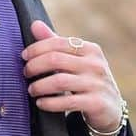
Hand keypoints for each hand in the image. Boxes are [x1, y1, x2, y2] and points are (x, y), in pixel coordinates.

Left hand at [22, 20, 122, 134]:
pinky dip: (50, 103)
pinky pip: (67, 102)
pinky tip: (40, 103)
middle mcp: (95, 64)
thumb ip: (56, 44)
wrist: (111, 110)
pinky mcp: (96, 103)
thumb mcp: (77, 61)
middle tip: (25, 73)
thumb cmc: (88, 82)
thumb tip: (34, 24)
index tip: (24, 57)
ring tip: (31, 90)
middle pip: (56, 60)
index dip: (37, 49)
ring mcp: (96, 84)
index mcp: (90, 49)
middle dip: (35, 66)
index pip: (58, 43)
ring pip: (59, 81)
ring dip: (40, 86)